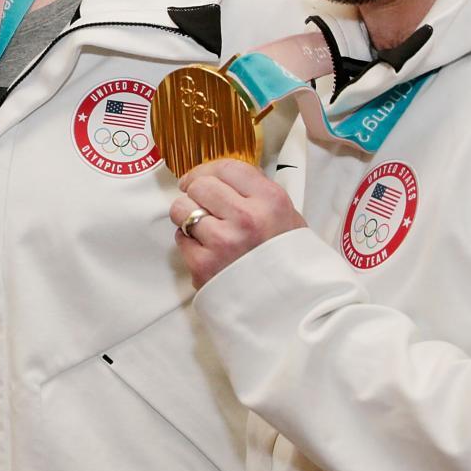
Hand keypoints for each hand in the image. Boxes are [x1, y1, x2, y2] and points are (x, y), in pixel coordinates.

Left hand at [168, 158, 303, 288]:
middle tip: (202, 204)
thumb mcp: (286, 215)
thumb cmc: (286, 257)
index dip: (207, 170)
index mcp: (270, 200)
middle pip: (199, 185)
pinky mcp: (203, 265)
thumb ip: (256, 192)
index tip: (200, 178)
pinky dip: (190, 242)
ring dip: (187, 216)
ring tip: (204, 227)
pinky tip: (207, 249)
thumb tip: (220, 175)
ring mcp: (223, 242)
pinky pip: (180, 239)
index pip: (226, 168)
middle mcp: (246, 218)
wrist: (290, 302)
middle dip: (196, 193)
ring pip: (181, 209)